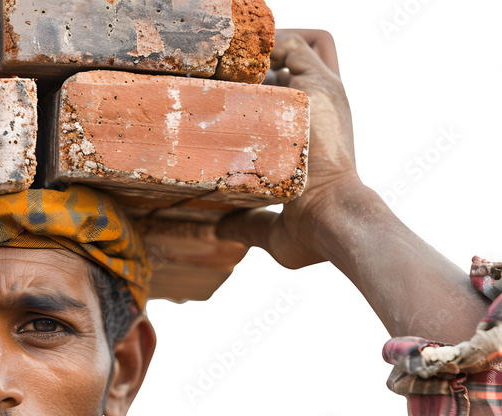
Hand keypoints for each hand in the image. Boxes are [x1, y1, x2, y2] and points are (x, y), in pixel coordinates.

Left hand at [217, 29, 365, 268]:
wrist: (334, 218)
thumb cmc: (315, 232)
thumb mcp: (275, 229)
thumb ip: (246, 224)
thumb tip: (219, 229)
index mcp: (319, 132)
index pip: (301, 91)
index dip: (272, 87)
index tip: (235, 102)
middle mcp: (325, 105)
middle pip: (304, 57)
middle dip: (266, 64)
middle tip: (227, 83)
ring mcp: (323, 92)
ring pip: (298, 45)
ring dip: (260, 54)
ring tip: (226, 74)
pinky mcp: (317, 85)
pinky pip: (294, 43)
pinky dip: (267, 46)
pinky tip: (236, 68)